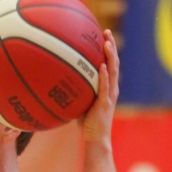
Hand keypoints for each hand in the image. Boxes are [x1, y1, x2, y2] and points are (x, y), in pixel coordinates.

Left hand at [82, 29, 119, 147]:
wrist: (96, 139)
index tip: (103, 35)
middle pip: (113, 63)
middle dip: (111, 47)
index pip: (109, 64)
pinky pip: (105, 87)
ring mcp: (109, 95)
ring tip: (107, 42)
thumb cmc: (87, 123)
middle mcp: (111, 88)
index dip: (108, 50)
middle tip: (106, 32)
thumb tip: (58, 79)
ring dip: (110, 56)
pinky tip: (100, 65)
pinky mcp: (105, 104)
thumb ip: (75, 90)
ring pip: (112, 72)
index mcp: (107, 87)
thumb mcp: (80, 101)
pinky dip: (103, 75)